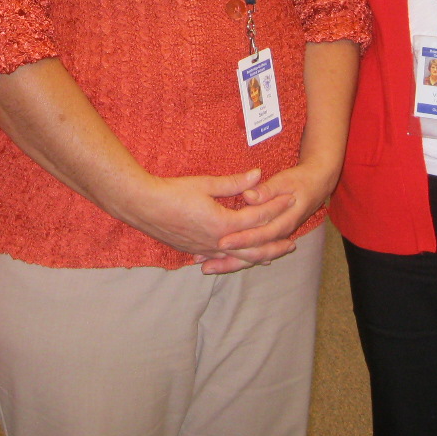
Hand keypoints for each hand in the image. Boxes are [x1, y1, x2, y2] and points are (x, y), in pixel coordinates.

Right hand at [116, 169, 293, 264]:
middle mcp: (218, 241)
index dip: (276, 207)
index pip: (258, 217)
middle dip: (275, 244)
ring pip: (239, 258)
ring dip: (258, 257)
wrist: (143, 206)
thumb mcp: (206, 184)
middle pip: (254, 247)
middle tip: (293, 243)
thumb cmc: (173, 192)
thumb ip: (234, 183)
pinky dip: (236, 260)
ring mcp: (206, 249)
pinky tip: (240, 259)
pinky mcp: (195, 251)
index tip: (290, 200)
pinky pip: (222, 259)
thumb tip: (258, 175)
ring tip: (273, 257)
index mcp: (224, 223)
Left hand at [205, 162, 338, 274]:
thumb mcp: (285, 180)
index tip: (222, 241)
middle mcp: (279, 234)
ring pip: (251, 257)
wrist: (317, 186)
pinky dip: (236, 260)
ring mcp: (275, 238)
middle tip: (206, 263)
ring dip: (229, 263)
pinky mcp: (270, 238)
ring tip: (206, 268)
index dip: (241, 238)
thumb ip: (266, 190)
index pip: (261, 233)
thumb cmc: (300, 181)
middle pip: (254, 253)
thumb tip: (249, 196)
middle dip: (229, 259)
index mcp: (285, 220)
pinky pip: (253, 254)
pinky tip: (219, 263)